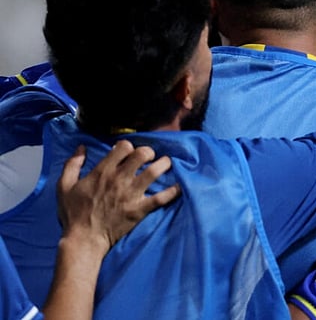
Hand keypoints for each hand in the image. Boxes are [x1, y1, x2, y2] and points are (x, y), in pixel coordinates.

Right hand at [56, 140, 180, 254]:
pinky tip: (179, 186)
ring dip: (163, 164)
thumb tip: (81, 148)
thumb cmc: (73, 213)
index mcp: (103, 171)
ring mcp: (131, 194)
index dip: (128, 146)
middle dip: (149, 152)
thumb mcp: (64, 186)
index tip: (128, 152)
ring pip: (154, 172)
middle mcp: (119, 179)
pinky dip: (173, 192)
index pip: (123, 147)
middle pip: (142, 154)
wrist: (83, 240)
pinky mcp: (140, 209)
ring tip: (166, 163)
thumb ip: (72, 164)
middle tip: (149, 157)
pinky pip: (161, 198)